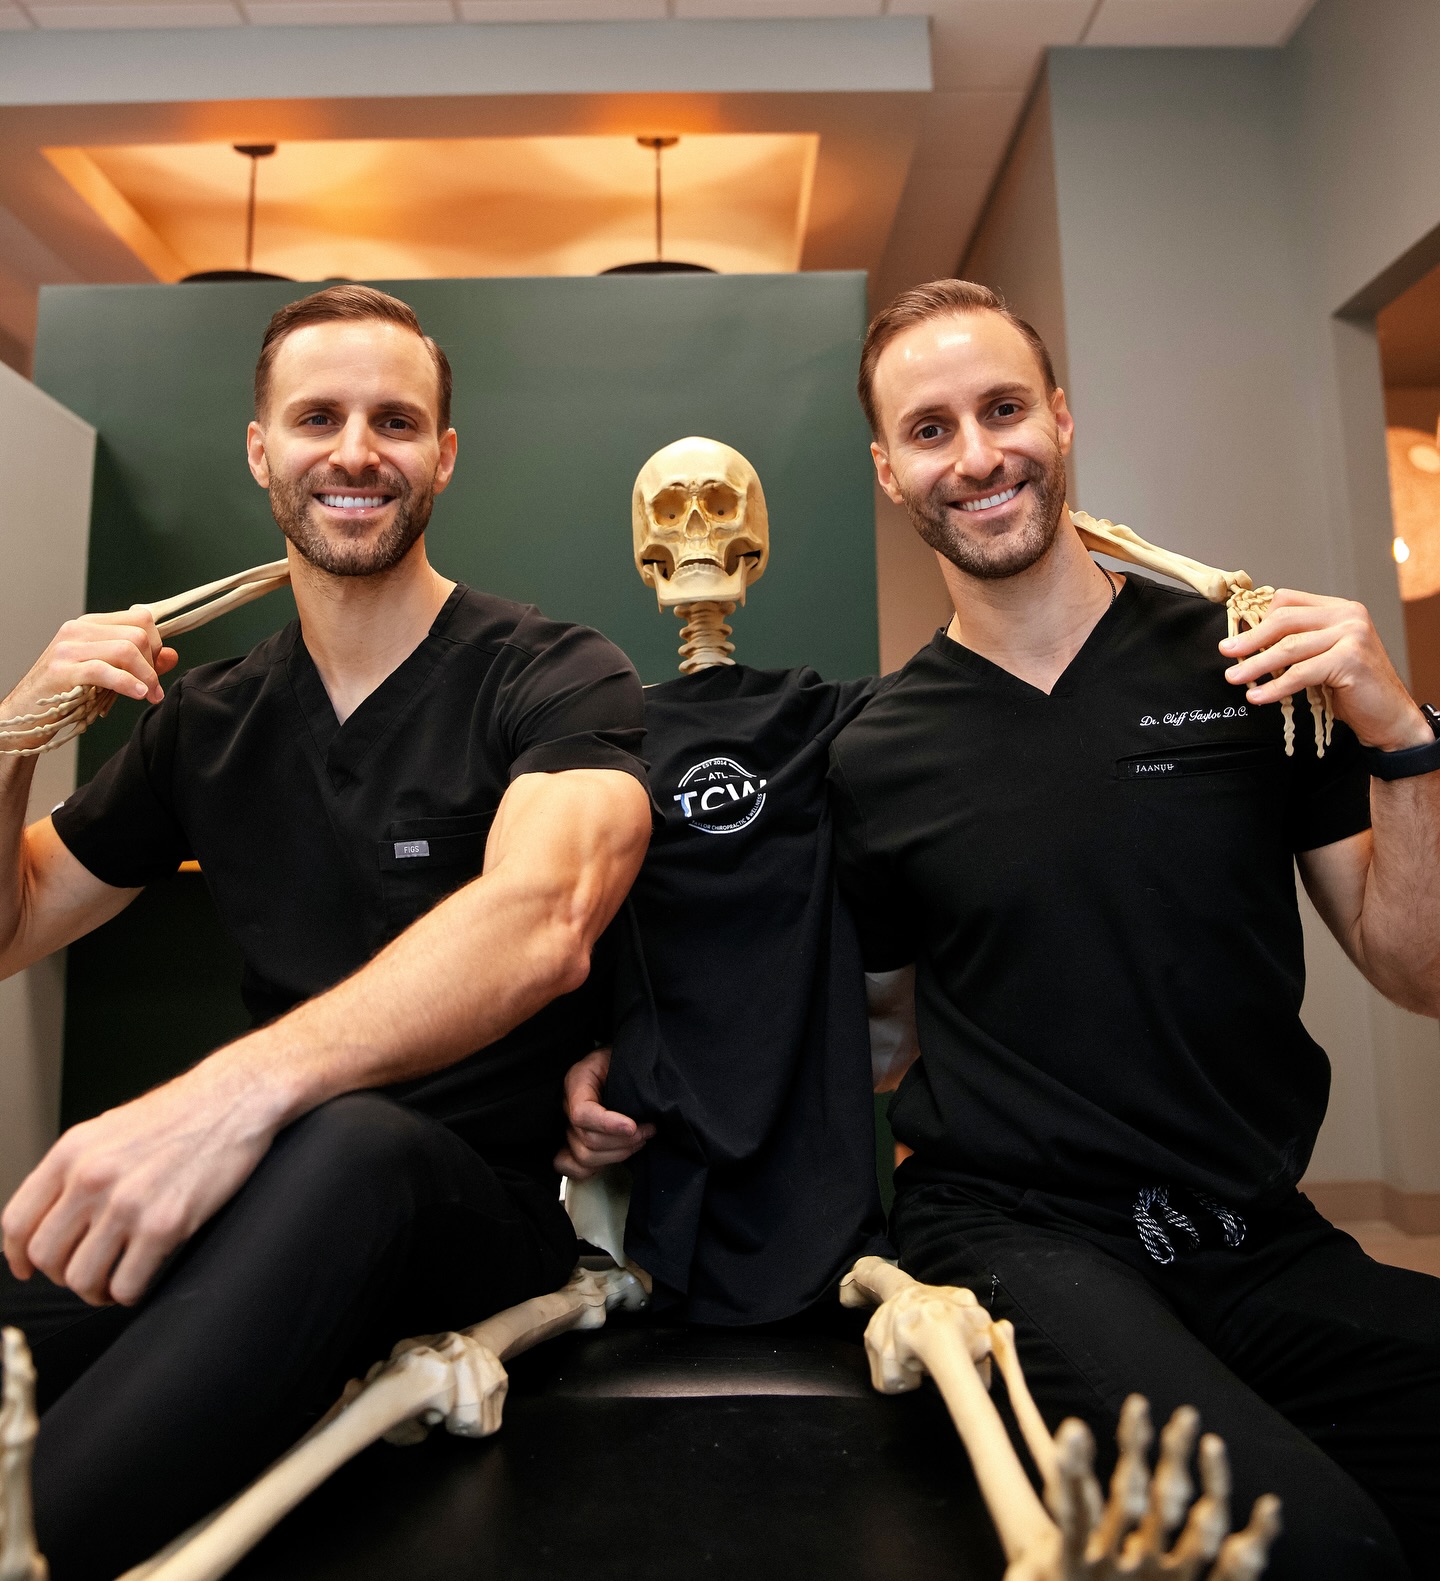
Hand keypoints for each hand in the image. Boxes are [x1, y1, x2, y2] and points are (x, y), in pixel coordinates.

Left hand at [1, 1055, 278, 1305]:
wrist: (235, 1100)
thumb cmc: (179, 1115)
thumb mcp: (109, 1129)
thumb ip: (74, 1170)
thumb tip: (49, 1216)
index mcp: (72, 1152)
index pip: (16, 1223)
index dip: (18, 1257)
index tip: (29, 1269)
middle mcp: (92, 1178)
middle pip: (47, 1258)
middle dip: (64, 1275)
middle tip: (88, 1271)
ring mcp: (127, 1203)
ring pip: (82, 1279)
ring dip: (96, 1290)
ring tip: (115, 1279)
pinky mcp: (165, 1224)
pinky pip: (127, 1285)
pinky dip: (130, 1292)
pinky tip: (144, 1276)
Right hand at [3, 607, 176, 718]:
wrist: (26, 715)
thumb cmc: (68, 695)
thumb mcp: (109, 676)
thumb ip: (140, 663)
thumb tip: (172, 654)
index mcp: (90, 625)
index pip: (140, 618)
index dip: (157, 644)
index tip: (156, 669)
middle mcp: (78, 630)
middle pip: (139, 633)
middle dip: (153, 663)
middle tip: (152, 689)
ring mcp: (68, 648)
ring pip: (127, 648)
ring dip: (146, 676)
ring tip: (148, 696)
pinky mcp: (62, 671)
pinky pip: (105, 670)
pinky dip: (127, 683)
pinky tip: (139, 694)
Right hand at [553, 1047, 653, 1179]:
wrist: (614, 1062)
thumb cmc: (621, 1060)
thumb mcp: (625, 1057)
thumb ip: (631, 1075)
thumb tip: (646, 1102)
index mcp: (577, 1081)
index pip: (581, 1113)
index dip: (607, 1125)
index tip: (632, 1126)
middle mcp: (566, 1106)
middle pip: (586, 1139)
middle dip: (623, 1141)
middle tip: (648, 1130)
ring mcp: (566, 1126)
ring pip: (584, 1157)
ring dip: (618, 1153)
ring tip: (640, 1139)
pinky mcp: (570, 1143)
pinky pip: (571, 1167)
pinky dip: (594, 1168)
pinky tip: (615, 1154)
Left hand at [1219, 589, 1429, 751]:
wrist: (1389, 716)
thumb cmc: (1352, 688)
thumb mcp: (1321, 656)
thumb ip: (1296, 642)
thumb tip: (1246, 642)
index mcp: (1339, 609)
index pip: (1288, 601)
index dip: (1257, 618)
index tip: (1236, 636)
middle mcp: (1348, 616)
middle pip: (1284, 620)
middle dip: (1250, 639)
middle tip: (1227, 652)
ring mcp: (1353, 635)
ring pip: (1289, 647)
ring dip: (1256, 665)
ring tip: (1235, 678)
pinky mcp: (1351, 660)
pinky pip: (1301, 673)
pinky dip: (1275, 686)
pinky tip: (1259, 696)